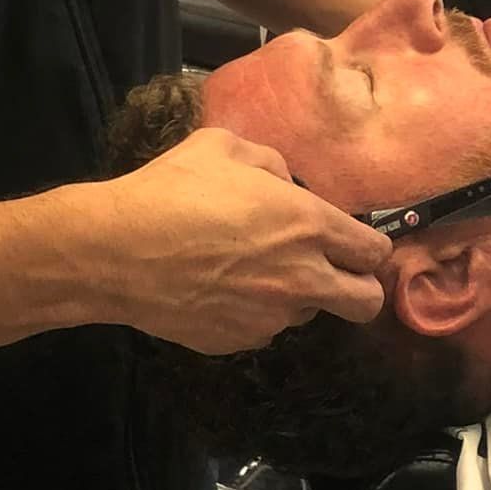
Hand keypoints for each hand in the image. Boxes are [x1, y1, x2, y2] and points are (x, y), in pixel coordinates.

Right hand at [102, 129, 391, 355]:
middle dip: (358, 289)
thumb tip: (285, 184)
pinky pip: (262, 328)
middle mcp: (301, 278)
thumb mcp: (223, 147)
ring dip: (295, 296)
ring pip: (308, 314)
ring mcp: (271, 317)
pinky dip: (253, 313)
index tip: (349, 242)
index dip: (367, 247)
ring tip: (248, 271)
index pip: (374, 252)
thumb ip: (270, 163)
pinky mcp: (239, 342)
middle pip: (365, 303)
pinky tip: (217, 290)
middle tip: (330, 272)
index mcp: (307, 225)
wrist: (115, 252)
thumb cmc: (170, 190)